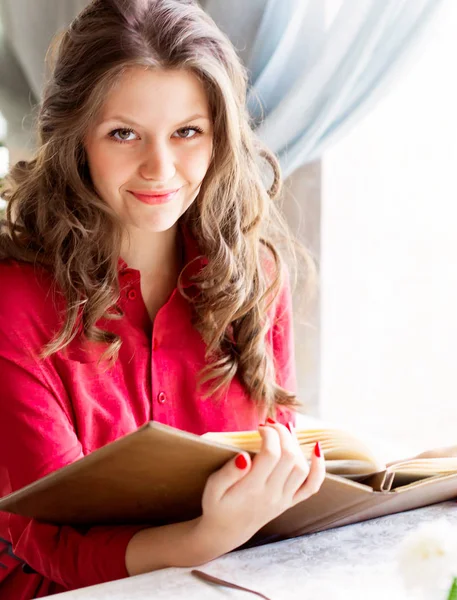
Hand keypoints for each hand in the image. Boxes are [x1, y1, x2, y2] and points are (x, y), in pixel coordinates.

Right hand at [195, 420, 324, 552]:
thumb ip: (228, 473)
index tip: (259, 428)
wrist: (225, 532)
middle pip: (289, 457)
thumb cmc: (217, 505)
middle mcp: (272, 494)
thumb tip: (244, 456)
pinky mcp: (289, 502)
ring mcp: (283, 499)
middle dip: (283, 434)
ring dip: (295, 445)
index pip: (271, 454)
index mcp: (252, 488)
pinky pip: (312, 486)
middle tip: (271, 425)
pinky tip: (316, 450)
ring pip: (301, 468)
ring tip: (283, 433)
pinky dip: (318, 468)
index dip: (269, 435)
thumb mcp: (213, 488)